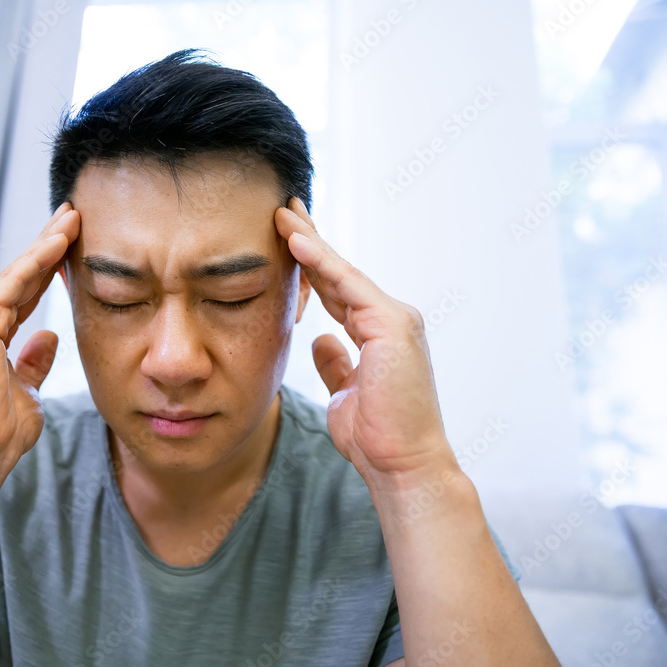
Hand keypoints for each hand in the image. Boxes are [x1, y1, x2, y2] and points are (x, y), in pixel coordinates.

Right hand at [0, 202, 79, 478]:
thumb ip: (33, 362)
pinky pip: (13, 284)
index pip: (22, 294)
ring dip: (47, 243)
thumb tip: (49, 336)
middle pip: (19, 276)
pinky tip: (60, 241)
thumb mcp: (25, 392)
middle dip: (48, 244)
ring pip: (17, 274)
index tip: (69, 243)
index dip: (46, 268)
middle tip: (72, 213)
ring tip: (73, 216)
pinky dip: (38, 261)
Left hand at [274, 198, 455, 486]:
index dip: (311, 264)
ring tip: (282, 214)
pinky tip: (297, 241)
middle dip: (310, 240)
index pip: (337, 290)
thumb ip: (335, 363)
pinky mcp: (392, 325)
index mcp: (378, 335)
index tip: (286, 239)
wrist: (401, 466)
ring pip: (343, 272)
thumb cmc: (375, 438)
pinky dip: (322, 261)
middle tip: (284, 209)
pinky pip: (349, 286)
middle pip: (341, 273)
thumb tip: (319, 340)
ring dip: (310, 241)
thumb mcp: (344, 394)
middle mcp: (390, 320)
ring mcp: (394, 320)